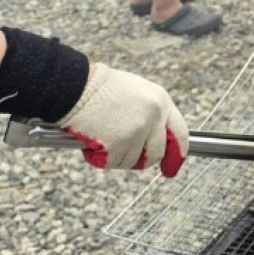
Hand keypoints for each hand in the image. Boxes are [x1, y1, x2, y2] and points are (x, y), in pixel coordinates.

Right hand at [55, 63, 189, 174]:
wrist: (73, 86)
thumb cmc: (99, 87)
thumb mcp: (136, 91)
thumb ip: (150, 113)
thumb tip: (154, 138)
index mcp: (160, 100)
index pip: (180, 134)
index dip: (176, 154)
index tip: (170, 168)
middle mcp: (153, 117)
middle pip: (155, 154)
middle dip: (139, 159)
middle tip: (121, 151)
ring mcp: (136, 132)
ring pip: (131, 161)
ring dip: (115, 155)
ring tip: (101, 134)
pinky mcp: (117, 145)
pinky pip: (111, 163)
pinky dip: (98, 157)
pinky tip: (91, 140)